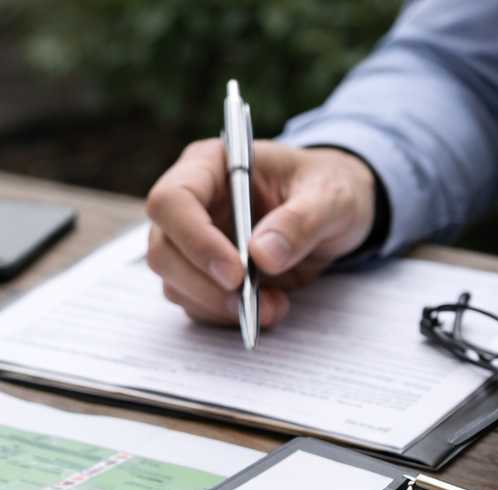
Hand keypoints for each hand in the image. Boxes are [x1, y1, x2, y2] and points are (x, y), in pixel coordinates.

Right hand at [145, 140, 375, 327]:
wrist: (334, 212)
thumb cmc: (329, 188)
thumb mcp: (332, 196)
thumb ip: (301, 220)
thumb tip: (262, 255)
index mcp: (210, 166)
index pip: (172, 200)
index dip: (195, 239)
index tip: (235, 273)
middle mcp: (192, 203)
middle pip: (163, 249)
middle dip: (202, 284)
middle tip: (246, 300)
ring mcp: (192, 242)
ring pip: (174, 283)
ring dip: (218, 306)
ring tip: (273, 307)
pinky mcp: (203, 275)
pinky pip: (196, 304)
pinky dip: (227, 316)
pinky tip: (267, 308)